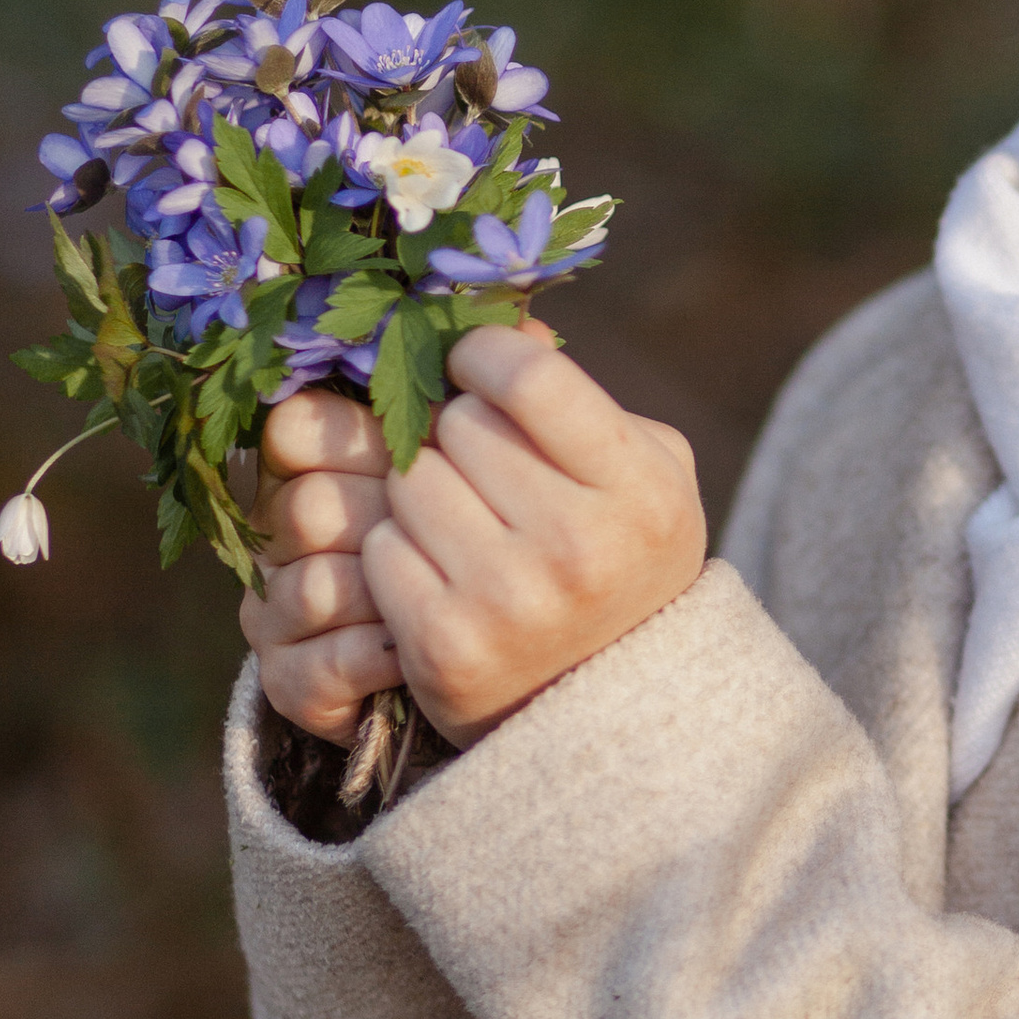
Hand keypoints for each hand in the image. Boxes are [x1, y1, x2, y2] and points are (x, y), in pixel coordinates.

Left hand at [250, 328, 707, 754]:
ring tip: (459, 516)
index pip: (528, 378)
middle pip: (458, 427)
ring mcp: (508, 602)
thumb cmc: (621, 551)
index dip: (483, 357)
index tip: (472, 367)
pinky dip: (395, 551)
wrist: (610, 698)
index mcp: (639, 488)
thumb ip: (577, 392)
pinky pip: (379, 551)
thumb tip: (502, 320)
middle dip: (454, 431)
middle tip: (475, 460)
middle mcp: (578, 547)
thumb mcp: (639, 468)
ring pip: (409, 483)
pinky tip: (436, 569)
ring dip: (420, 488)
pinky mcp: (444, 647)